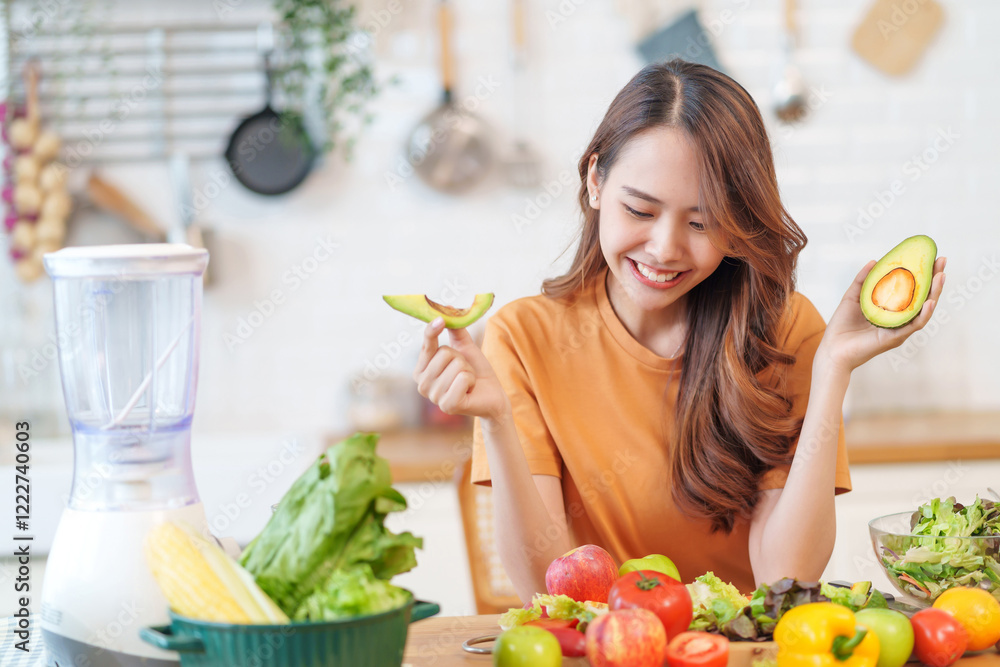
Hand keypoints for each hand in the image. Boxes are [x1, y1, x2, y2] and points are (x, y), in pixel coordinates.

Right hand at [413, 318, 510, 421]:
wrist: (492, 395)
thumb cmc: (476, 371)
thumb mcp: (465, 347)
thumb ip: (455, 330)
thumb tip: (447, 307)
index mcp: (421, 369)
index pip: (426, 344)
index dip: (432, 331)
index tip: (440, 320)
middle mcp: (422, 384)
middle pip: (444, 353)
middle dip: (461, 359)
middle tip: (464, 371)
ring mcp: (434, 396)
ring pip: (455, 365)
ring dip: (468, 371)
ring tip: (468, 382)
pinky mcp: (447, 405)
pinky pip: (463, 378)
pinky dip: (472, 380)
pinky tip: (469, 391)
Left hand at [817, 257, 946, 373]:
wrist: (832, 349)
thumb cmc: (842, 326)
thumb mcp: (852, 297)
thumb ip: (863, 280)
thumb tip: (874, 261)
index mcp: (893, 310)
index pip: (914, 290)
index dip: (924, 275)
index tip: (932, 257)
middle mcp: (900, 319)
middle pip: (924, 298)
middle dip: (936, 280)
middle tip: (942, 261)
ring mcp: (899, 329)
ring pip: (923, 311)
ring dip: (935, 294)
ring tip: (941, 277)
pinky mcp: (894, 338)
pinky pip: (913, 326)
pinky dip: (923, 314)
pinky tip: (929, 302)